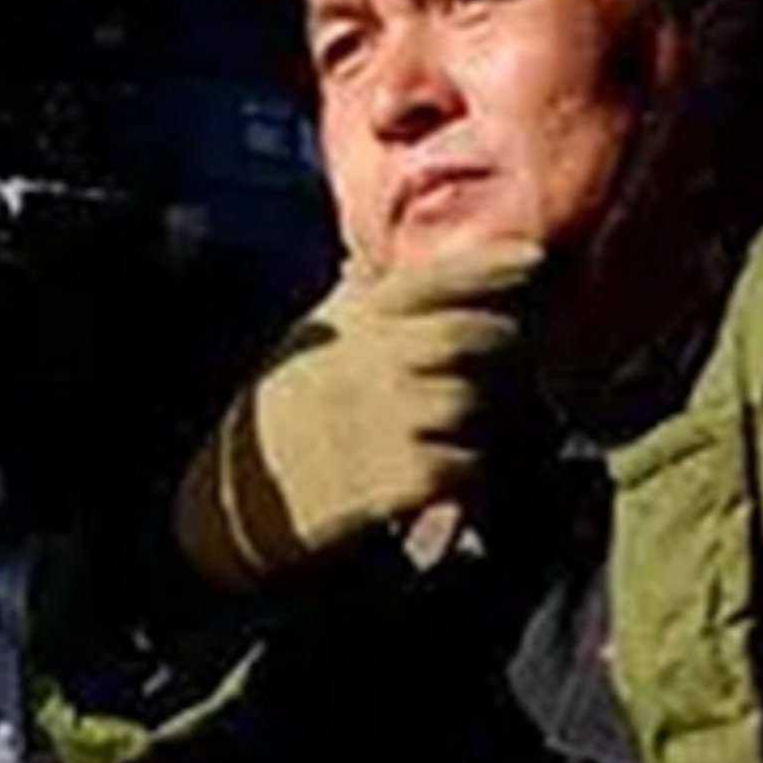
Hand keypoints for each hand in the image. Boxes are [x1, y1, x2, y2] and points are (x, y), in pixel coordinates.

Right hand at [174, 241, 541, 587]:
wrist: (227, 507)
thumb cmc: (281, 416)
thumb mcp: (306, 340)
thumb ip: (349, 299)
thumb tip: (367, 255)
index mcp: (349, 324)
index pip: (427, 279)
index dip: (485, 265)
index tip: (535, 257)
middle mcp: (365, 364)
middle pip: (468, 336)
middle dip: (506, 346)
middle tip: (517, 360)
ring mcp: (375, 423)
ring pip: (469, 402)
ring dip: (491, 415)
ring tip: (483, 425)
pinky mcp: (384, 483)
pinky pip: (461, 466)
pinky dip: (472, 474)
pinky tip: (459, 479)